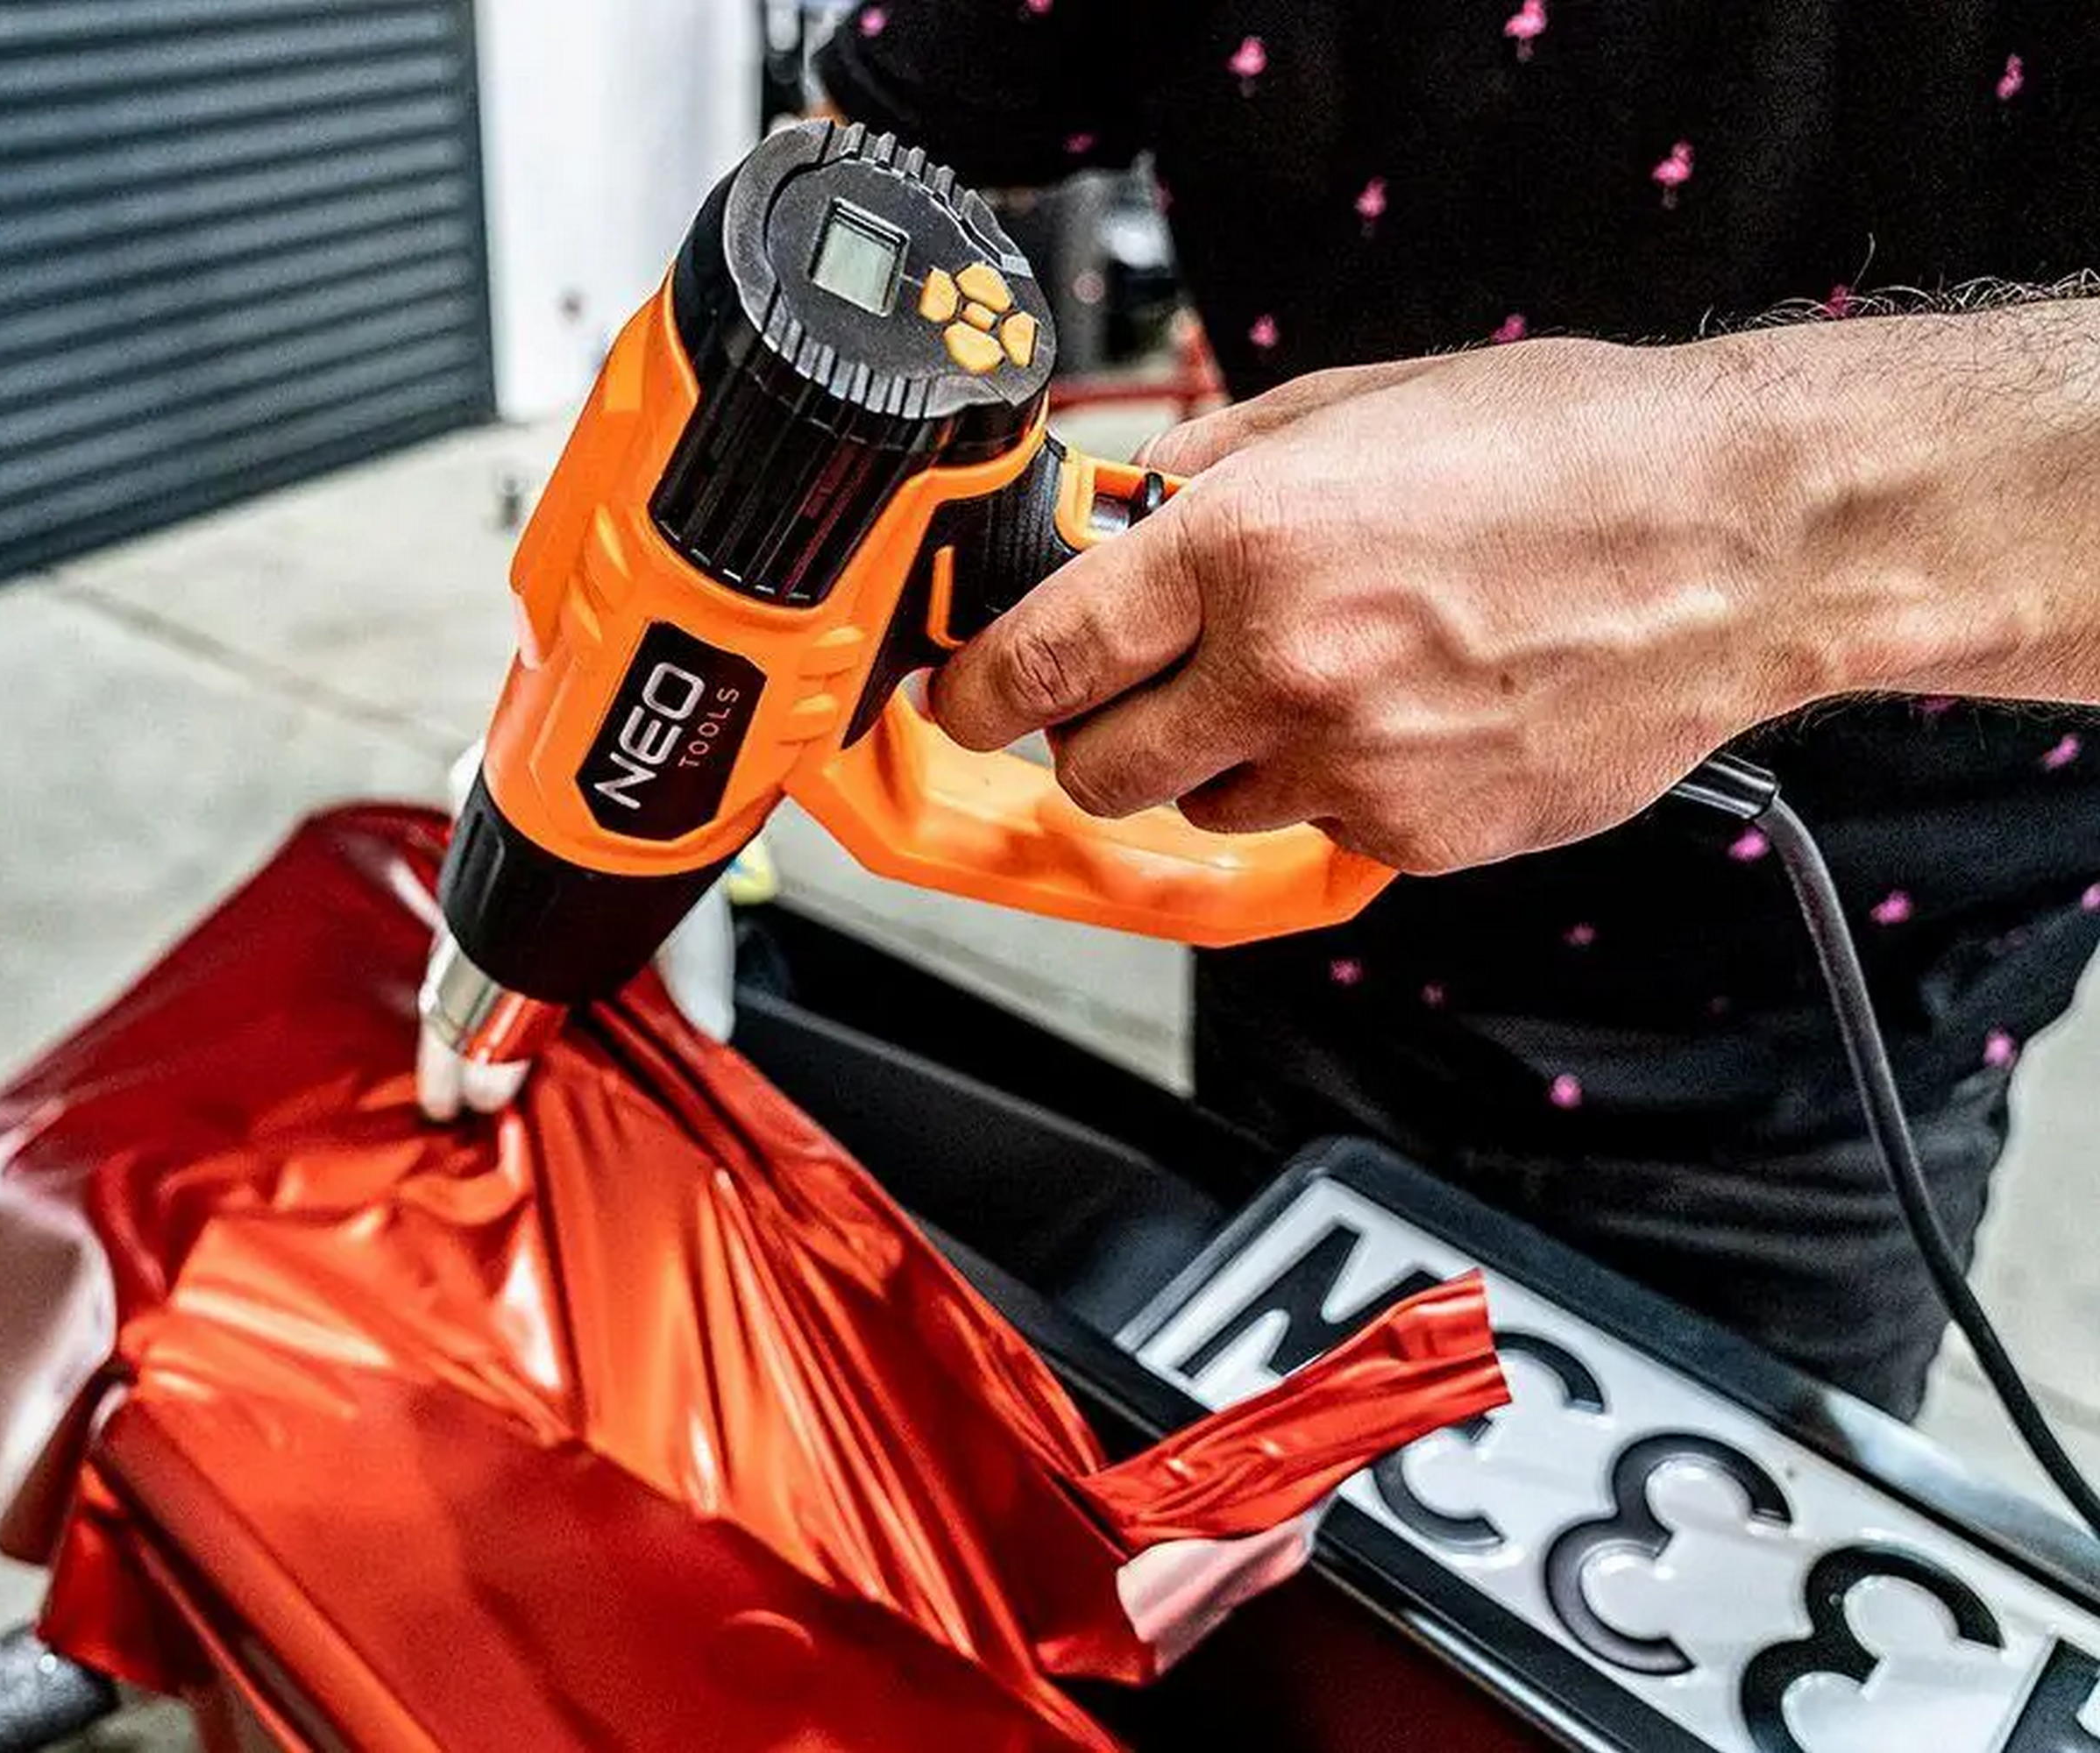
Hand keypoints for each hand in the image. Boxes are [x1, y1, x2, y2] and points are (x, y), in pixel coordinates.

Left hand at [930, 334, 1940, 872]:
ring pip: (1205, 811)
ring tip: (1316, 680)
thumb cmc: (1577, 451)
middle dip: (1094, 735)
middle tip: (1134, 690)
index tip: (965, 697)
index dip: (980, 689)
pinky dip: (1332, 790)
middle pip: (1100, 769)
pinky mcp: (1425, 841)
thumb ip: (1213, 465)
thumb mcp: (1361, 402)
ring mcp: (1359, 772)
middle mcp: (1290, 672)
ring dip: (1219, 763)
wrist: (1749, 542)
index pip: (1045, 656)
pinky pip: (1319, 833)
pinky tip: (1407, 714)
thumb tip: (1119, 508)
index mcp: (1251, 547)